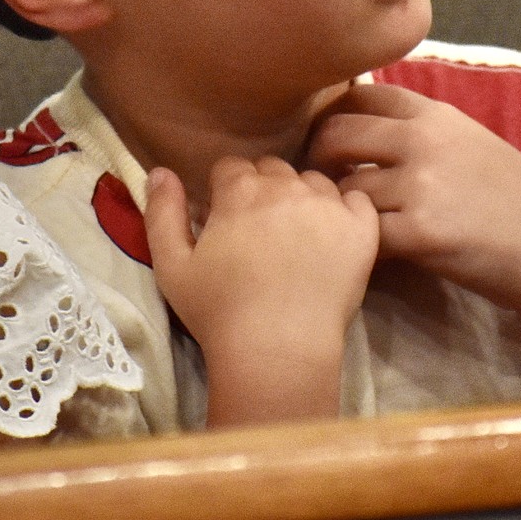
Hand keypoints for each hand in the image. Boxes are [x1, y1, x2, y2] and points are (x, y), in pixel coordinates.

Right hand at [144, 155, 378, 424]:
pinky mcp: (361, 229)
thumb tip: (159, 170)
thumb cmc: (219, 313)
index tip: (227, 219)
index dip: (225, 191)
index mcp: (240, 190)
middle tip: (260, 231)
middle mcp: (286, 186)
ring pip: (313, 181)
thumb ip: (162, 212)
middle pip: (273, 169)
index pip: (232, 167)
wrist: (278, 352)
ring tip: (297, 236)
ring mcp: (329, 205)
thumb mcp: (172, 266)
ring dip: (303, 198)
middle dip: (264, 190)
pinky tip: (335, 234)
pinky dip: (347, 210)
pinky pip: (358, 199)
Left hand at [307, 82, 520, 309]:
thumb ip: (418, 128)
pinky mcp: (421, 232)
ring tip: (343, 221)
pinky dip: (359, 241)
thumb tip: (360, 120)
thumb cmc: (511, 196)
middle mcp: (422, 140)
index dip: (333, 116)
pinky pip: (364, 231)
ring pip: (345, 188)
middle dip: (319, 158)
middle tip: (320, 184)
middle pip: (336, 134)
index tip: (329, 141)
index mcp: (433, 114)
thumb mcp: (467, 140)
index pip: (358, 95)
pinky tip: (368, 249)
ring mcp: (420, 185)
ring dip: (339, 207)